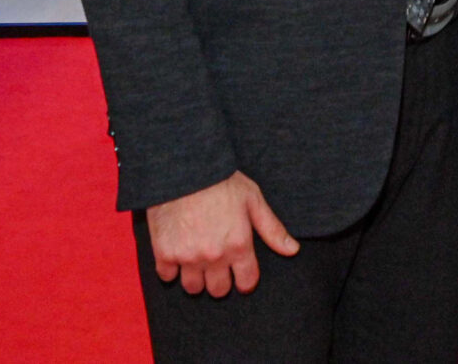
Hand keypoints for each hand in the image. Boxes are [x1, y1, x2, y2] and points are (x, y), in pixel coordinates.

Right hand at [146, 172, 300, 296]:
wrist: (185, 167)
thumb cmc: (221, 180)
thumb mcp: (253, 199)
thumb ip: (272, 229)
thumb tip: (292, 250)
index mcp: (238, 244)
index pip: (246, 282)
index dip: (245, 280)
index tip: (240, 274)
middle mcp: (214, 256)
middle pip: (218, 290)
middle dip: (220, 281)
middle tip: (217, 265)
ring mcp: (187, 256)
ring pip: (193, 287)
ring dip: (195, 278)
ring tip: (196, 260)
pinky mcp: (164, 252)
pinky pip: (167, 276)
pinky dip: (170, 268)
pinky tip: (176, 253)